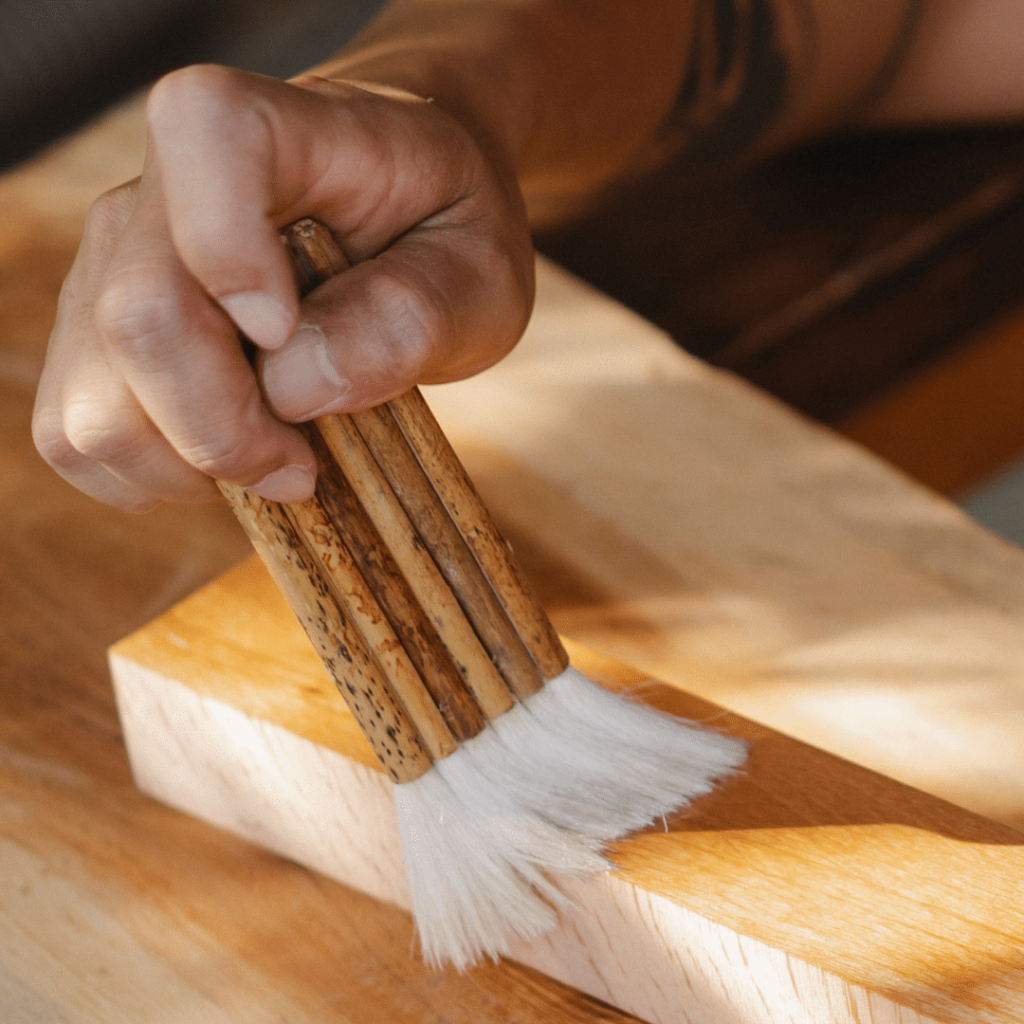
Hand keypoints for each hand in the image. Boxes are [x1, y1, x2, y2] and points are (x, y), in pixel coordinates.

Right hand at [33, 65, 534, 510]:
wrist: (400, 214)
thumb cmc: (442, 232)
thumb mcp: (478, 273)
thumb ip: (411, 314)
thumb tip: (298, 384)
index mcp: (272, 129)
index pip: (206, 145)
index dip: (234, 255)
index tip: (292, 332)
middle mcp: (161, 191)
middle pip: (139, 322)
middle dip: (227, 431)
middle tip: (306, 466)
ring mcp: (114, 266)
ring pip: (94, 405)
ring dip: (188, 467)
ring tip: (273, 459)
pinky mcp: (97, 336)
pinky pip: (81, 438)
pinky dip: (152, 476)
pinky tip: (224, 458)